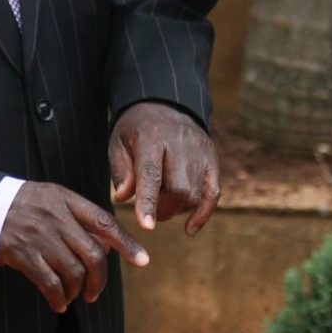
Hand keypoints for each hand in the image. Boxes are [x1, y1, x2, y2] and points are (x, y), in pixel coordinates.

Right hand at [0, 182, 148, 312]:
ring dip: (78, 291)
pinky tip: (59, 303)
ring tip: (75, 295)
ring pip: (73, 272)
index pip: (105, 222)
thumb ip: (81, 216)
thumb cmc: (26, 205)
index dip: (127, 244)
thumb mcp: (54, 197)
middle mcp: (57, 218)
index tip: (143, 261)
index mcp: (68, 200)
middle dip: (100, 280)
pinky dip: (58, 298)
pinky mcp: (23, 255)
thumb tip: (108, 246)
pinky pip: (50, 283)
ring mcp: (40, 237)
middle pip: (93, 255)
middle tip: (95, 292)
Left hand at [109, 101, 219, 235]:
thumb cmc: (137, 129)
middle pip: (179, 188)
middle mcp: (180, 143)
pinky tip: (189, 229)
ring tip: (162, 205)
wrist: (166, 103)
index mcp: (151, 137)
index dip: (149, 202)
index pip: (151, 174)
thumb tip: (124, 198)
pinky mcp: (212, 159)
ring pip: (195, 193)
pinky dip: (203, 214)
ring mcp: (200, 151)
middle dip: (163, 209)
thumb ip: (121, 171)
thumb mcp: (118, 143)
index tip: (146, 227)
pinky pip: (213, 193)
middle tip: (150, 212)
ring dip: (177, 210)